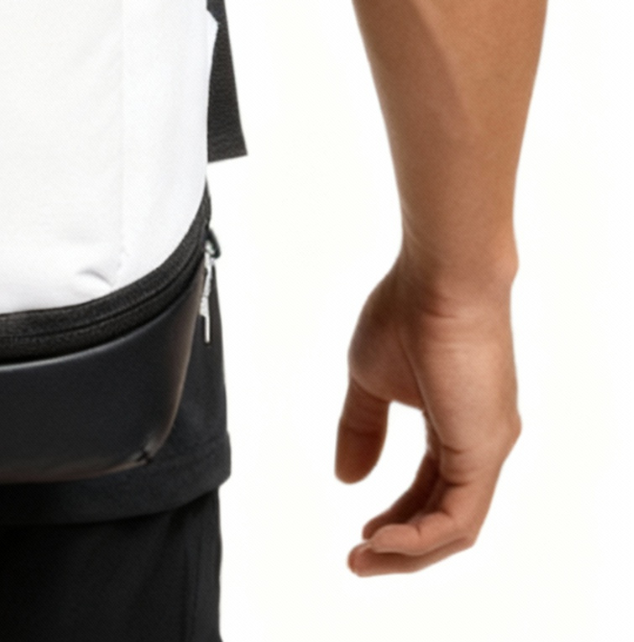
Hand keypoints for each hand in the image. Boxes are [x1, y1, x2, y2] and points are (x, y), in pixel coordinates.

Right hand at [335, 256, 520, 574]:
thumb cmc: (407, 310)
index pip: (431, 489)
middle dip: (400, 546)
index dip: (396, 516)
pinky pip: (459, 516)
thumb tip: (348, 477)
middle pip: (446, 517)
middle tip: (357, 560)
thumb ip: (362, 428)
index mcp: (457, 423)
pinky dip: (420, 535)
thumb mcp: (369, 378)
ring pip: (456, 526)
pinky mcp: (485, 449)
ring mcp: (488, 447)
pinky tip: (382, 537)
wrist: (438, 277)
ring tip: (364, 556)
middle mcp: (482, 441)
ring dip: (409, 551)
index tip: (360, 533)